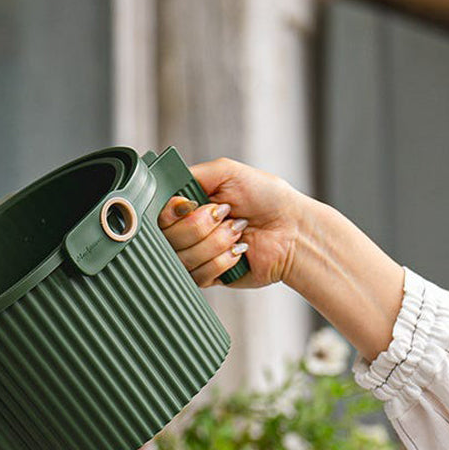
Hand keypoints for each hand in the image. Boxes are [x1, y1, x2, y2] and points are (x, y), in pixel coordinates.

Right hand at [157, 158, 305, 288]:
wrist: (293, 230)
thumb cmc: (267, 197)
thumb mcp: (226, 171)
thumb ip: (191, 174)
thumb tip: (167, 193)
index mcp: (186, 206)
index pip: (155, 216)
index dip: (171, 213)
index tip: (191, 205)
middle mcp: (185, 231)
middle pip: (166, 238)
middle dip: (201, 226)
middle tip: (226, 215)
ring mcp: (194, 256)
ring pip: (182, 258)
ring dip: (216, 243)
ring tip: (237, 232)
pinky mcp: (206, 278)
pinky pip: (198, 276)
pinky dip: (222, 262)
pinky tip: (238, 252)